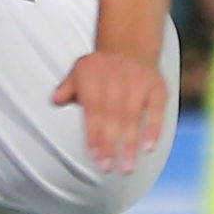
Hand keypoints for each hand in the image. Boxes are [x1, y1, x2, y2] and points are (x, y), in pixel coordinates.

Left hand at [52, 49, 168, 175]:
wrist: (130, 45)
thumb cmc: (100, 69)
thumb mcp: (79, 72)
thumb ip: (68, 88)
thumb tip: (55, 100)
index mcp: (94, 74)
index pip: (93, 109)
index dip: (94, 133)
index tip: (94, 156)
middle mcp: (117, 76)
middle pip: (113, 115)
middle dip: (110, 144)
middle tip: (107, 168)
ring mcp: (139, 81)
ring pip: (134, 117)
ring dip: (130, 144)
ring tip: (126, 168)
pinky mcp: (158, 87)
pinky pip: (156, 111)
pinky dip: (154, 130)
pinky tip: (148, 149)